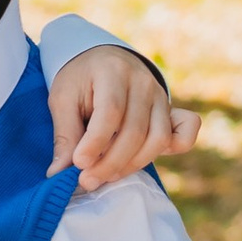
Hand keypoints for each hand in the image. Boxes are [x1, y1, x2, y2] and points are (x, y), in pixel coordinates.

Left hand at [46, 45, 199, 191]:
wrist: (104, 60)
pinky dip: (171, 152)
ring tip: (105, 176)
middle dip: (110, 163)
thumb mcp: (62, 98)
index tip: (78, 164)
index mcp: (112, 71)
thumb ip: (64, 135)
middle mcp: (143, 82)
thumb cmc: (80, 80)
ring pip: (157, 140)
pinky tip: (140, 161)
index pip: (110, 112)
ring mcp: (160, 97)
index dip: (95, 143)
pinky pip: (183, 135)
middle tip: (87, 180)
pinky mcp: (170, 111)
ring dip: (131, 165)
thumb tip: (58, 174)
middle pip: (134, 132)